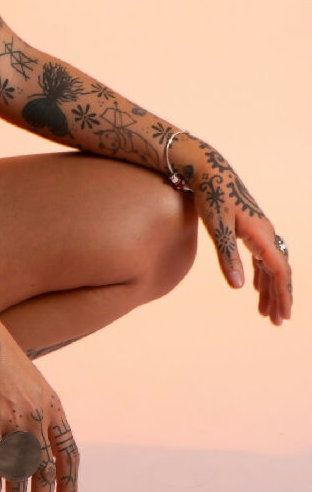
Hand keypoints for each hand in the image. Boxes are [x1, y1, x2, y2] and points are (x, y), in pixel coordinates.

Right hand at [0, 321, 79, 491]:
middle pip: (46, 470)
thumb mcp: (32, 384)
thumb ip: (40, 412)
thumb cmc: (0, 360)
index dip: (70, 484)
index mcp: (53, 408)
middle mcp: (37, 417)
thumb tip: (42, 442)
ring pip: (19, 472)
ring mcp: (11, 420)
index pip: (69, 455)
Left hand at [175, 139, 291, 324]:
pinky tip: (255, 288)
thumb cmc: (211, 195)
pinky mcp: (249, 229)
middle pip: (279, 272)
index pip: (279, 271)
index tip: (283, 315)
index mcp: (261, 234)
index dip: (283, 295)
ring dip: (270, 289)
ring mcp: (259, 231)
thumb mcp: (217, 228)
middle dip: (280, 297)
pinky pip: (261, 257)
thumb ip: (228, 257)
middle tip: (278, 321)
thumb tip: (240, 287)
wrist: (208, 169)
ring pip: (271, 266)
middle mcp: (265, 233)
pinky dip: (261, 275)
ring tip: (266, 313)